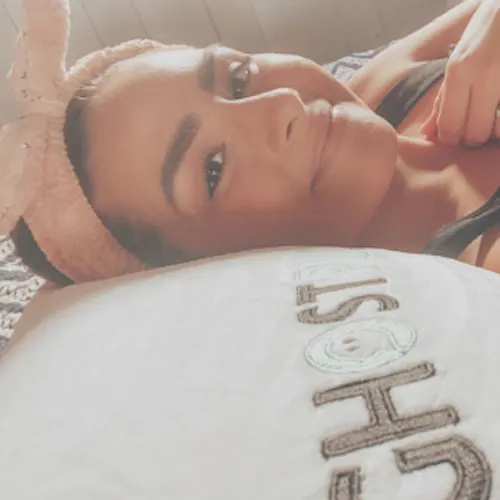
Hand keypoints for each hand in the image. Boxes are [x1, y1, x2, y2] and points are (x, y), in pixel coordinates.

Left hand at [420, 0, 499, 146]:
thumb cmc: (486, 33)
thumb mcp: (457, 62)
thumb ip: (443, 100)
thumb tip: (427, 134)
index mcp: (459, 70)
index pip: (450, 126)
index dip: (451, 138)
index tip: (454, 134)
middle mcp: (484, 74)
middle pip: (475, 133)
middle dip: (473, 137)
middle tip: (474, 127)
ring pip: (497, 129)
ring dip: (493, 130)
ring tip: (489, 116)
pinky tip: (498, 109)